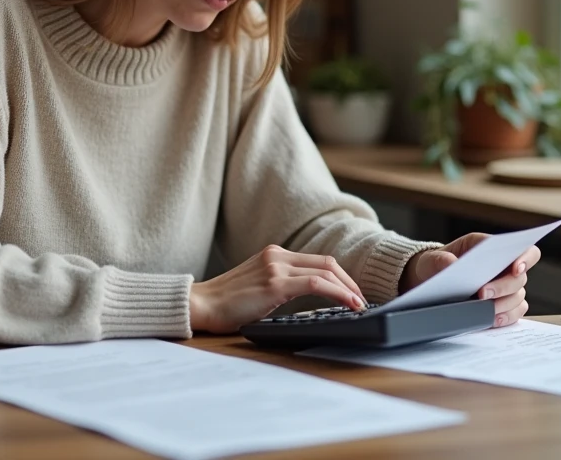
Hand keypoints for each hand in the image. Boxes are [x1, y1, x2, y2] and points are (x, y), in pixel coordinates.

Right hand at [189, 245, 365, 333]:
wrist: (200, 306)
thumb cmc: (224, 304)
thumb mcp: (257, 288)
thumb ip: (279, 286)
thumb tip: (307, 301)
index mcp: (273, 254)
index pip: (317, 260)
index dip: (340, 276)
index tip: (352, 292)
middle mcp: (276, 255)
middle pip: (327, 262)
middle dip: (349, 281)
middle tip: (361, 299)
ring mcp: (275, 267)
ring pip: (326, 271)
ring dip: (348, 288)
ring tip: (359, 304)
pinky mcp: (275, 283)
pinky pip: (317, 284)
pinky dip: (338, 293)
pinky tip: (348, 304)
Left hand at [400, 233, 540, 327]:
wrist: (428, 283)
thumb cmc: (435, 265)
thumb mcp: (431, 259)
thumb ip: (440, 260)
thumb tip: (452, 265)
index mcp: (490, 247)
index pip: (523, 249)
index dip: (525, 258)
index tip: (516, 268)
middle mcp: (502, 267)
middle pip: (520, 278)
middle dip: (503, 287)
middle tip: (482, 293)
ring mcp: (504, 287)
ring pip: (518, 297)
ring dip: (503, 305)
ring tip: (484, 310)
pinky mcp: (501, 305)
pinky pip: (514, 312)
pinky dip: (505, 316)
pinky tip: (491, 319)